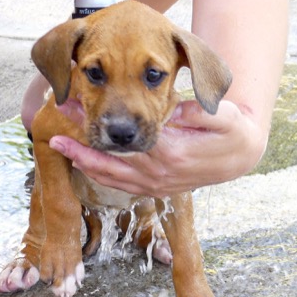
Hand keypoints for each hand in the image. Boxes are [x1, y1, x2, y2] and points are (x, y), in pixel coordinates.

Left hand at [49, 99, 266, 196]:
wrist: (241, 156)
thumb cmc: (231, 130)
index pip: (125, 140)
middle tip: (55, 128)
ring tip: (59, 145)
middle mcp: (158, 174)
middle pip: (110, 161)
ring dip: (82, 161)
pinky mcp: (154, 189)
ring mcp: (155, 185)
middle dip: (79, 145)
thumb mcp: (221, 115)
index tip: (77, 107)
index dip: (97, 126)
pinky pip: (120, 185)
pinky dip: (98, 174)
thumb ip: (194, 112)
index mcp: (172, 153)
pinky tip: (82, 162)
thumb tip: (168, 109)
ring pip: (111, 177)